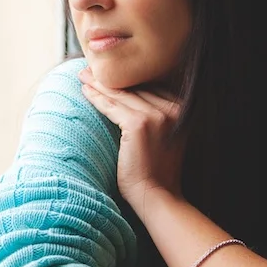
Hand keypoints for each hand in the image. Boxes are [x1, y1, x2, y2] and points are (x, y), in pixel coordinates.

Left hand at [79, 67, 185, 216]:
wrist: (157, 196)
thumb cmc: (155, 172)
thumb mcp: (162, 138)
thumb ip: (155, 117)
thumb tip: (128, 98)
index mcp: (182, 110)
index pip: (149, 87)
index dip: (127, 80)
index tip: (108, 73)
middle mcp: (174, 109)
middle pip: (136, 87)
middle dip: (111, 78)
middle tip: (90, 69)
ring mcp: (158, 115)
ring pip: (122, 94)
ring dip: (100, 84)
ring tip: (84, 76)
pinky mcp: (140, 124)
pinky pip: (112, 106)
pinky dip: (97, 97)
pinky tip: (84, 90)